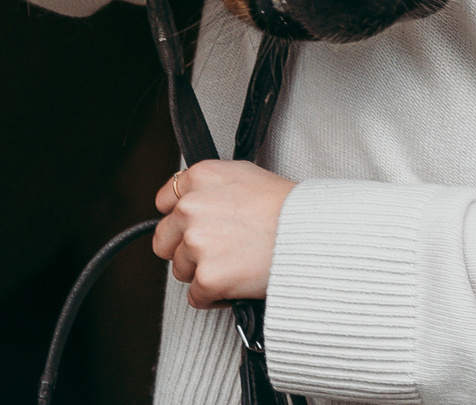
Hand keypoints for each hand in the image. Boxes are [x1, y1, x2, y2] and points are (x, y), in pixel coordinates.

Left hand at [153, 161, 292, 306]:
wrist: (311, 235)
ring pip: (181, 270)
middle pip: (164, 240)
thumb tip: (194, 202)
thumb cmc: (289, 208)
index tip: (193, 229)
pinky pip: (196, 297)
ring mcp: (196, 243)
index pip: (164, 203)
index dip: (180, 220)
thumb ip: (212, 187)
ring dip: (202, 273)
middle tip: (214, 253)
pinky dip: (214, 297)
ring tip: (234, 266)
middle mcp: (191, 207)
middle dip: (184, 250)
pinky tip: (236, 284)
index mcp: (200, 178)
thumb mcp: (245, 176)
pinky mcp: (207, 277)